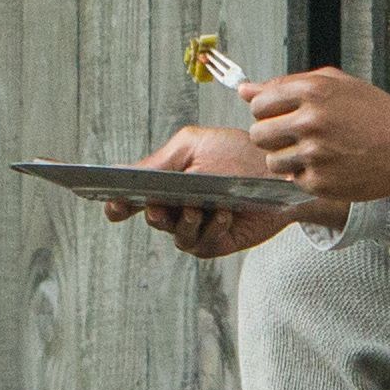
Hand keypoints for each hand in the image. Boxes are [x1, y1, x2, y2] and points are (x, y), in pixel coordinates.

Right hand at [96, 124, 343, 260]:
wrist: (279, 168)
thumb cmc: (237, 152)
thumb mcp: (192, 147)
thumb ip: (158, 162)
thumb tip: (122, 175)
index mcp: (166, 183)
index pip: (132, 198)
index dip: (117, 203)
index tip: (110, 202)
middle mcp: (177, 208)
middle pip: (152, 218)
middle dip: (153, 211)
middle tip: (156, 205)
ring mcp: (196, 227)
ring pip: (175, 234)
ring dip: (184, 221)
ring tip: (196, 206)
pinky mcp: (217, 242)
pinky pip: (202, 243)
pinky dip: (211, 228)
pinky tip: (224, 213)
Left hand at [243, 69, 389, 205]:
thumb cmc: (373, 112)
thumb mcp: (334, 84)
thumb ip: (286, 84)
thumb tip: (244, 90)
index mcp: (311, 91)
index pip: (259, 104)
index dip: (267, 112)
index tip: (282, 117)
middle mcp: (310, 121)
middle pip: (258, 134)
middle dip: (272, 137)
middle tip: (296, 137)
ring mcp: (315, 154)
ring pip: (272, 161)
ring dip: (287, 159)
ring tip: (314, 152)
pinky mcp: (322, 182)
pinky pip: (294, 180)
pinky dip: (307, 176)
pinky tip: (329, 166)